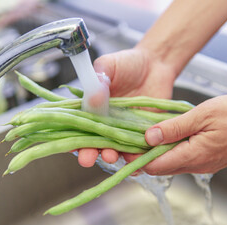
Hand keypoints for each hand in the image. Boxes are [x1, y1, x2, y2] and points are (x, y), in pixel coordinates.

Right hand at [77, 47, 176, 166]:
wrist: (156, 64)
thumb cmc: (128, 63)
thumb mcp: (109, 65)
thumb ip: (99, 78)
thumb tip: (93, 97)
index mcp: (91, 108)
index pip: (76, 127)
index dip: (71, 138)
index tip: (70, 146)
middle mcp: (105, 123)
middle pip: (92, 143)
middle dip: (88, 154)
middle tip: (87, 158)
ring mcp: (123, 130)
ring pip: (114, 149)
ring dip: (110, 156)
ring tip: (111, 156)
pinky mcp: (142, 133)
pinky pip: (138, 149)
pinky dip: (135, 156)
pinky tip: (134, 158)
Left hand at [138, 94, 226, 174]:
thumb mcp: (202, 115)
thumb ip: (174, 128)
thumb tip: (148, 137)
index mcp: (193, 155)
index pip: (154, 166)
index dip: (136, 158)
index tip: (123, 147)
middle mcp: (196, 165)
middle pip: (160, 167)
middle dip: (143, 156)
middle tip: (130, 138)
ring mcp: (203, 163)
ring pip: (171, 163)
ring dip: (156, 152)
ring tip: (145, 134)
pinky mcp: (208, 159)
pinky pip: (182, 158)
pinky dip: (170, 150)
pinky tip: (166, 135)